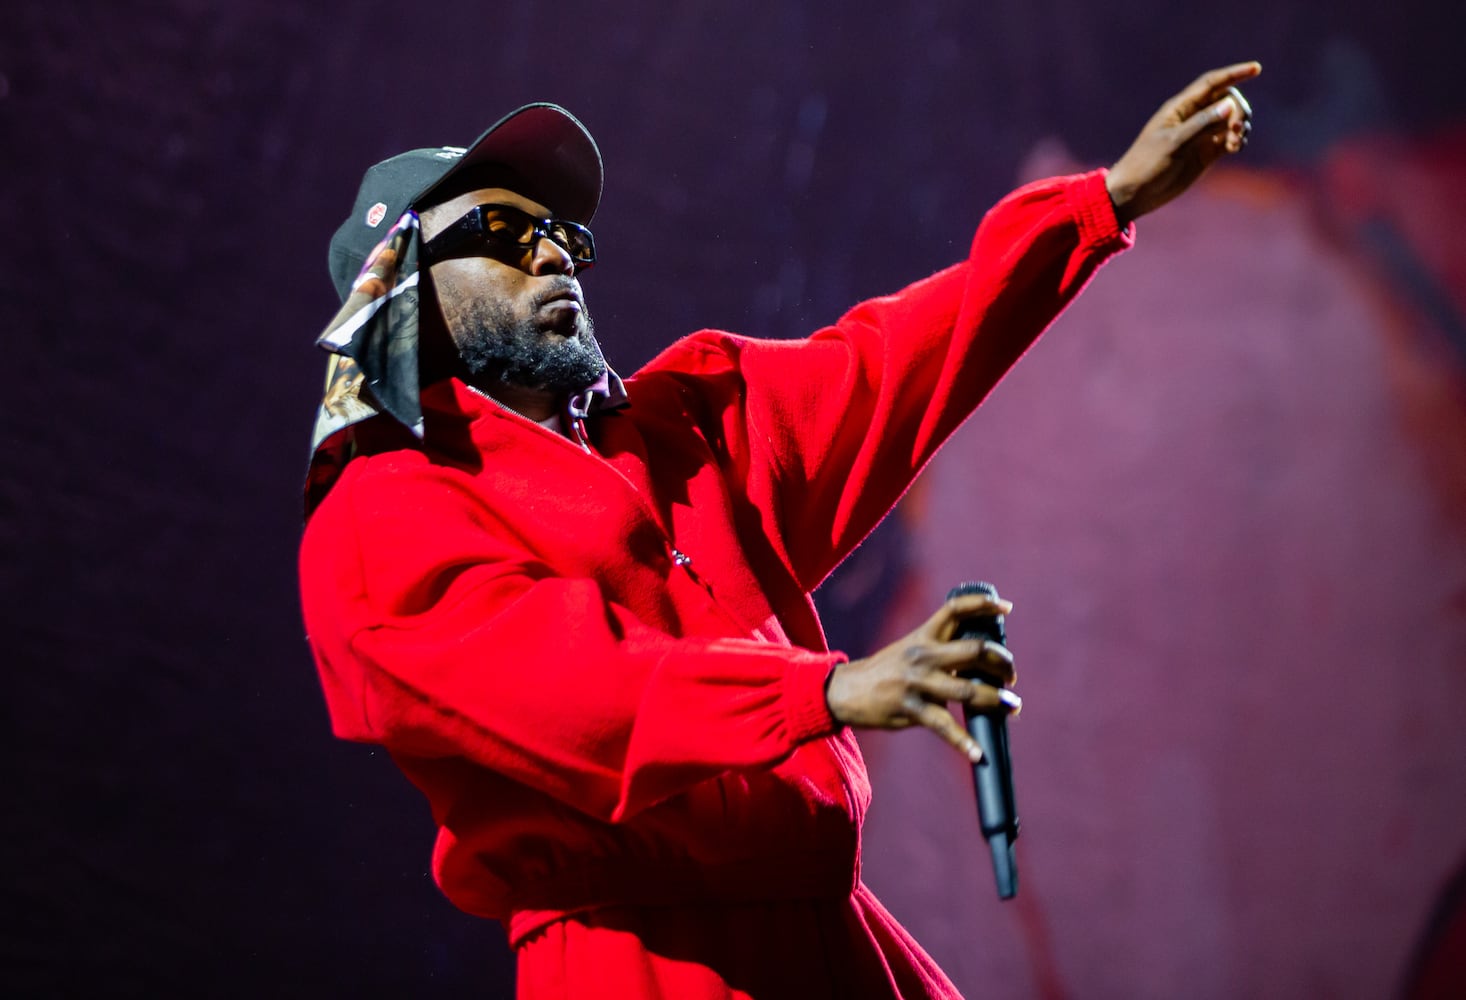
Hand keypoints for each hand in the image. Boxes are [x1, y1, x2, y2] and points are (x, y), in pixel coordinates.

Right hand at [825, 590, 1020, 762]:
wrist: (845, 690)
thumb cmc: (886, 671)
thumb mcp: (911, 650)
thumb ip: (941, 651)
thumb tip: (980, 661)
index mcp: (923, 635)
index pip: (955, 609)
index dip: (983, 604)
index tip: (1006, 609)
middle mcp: (923, 655)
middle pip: (974, 650)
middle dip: (1001, 663)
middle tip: (1010, 677)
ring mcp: (917, 682)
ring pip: (967, 689)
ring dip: (995, 699)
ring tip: (1012, 707)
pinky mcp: (910, 709)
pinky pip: (943, 727)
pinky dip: (963, 742)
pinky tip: (977, 753)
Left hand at [1105, 62, 1260, 226]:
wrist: (1135, 193)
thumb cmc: (1147, 165)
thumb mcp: (1173, 144)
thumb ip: (1202, 124)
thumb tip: (1229, 105)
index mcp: (1180, 108)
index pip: (1212, 83)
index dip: (1234, 74)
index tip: (1256, 69)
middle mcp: (1193, 118)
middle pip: (1227, 100)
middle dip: (1238, 110)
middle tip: (1235, 129)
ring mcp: (1201, 135)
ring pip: (1231, 120)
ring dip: (1240, 126)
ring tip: (1234, 143)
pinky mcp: (1206, 153)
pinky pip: (1230, 139)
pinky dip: (1237, 140)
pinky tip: (1234, 148)